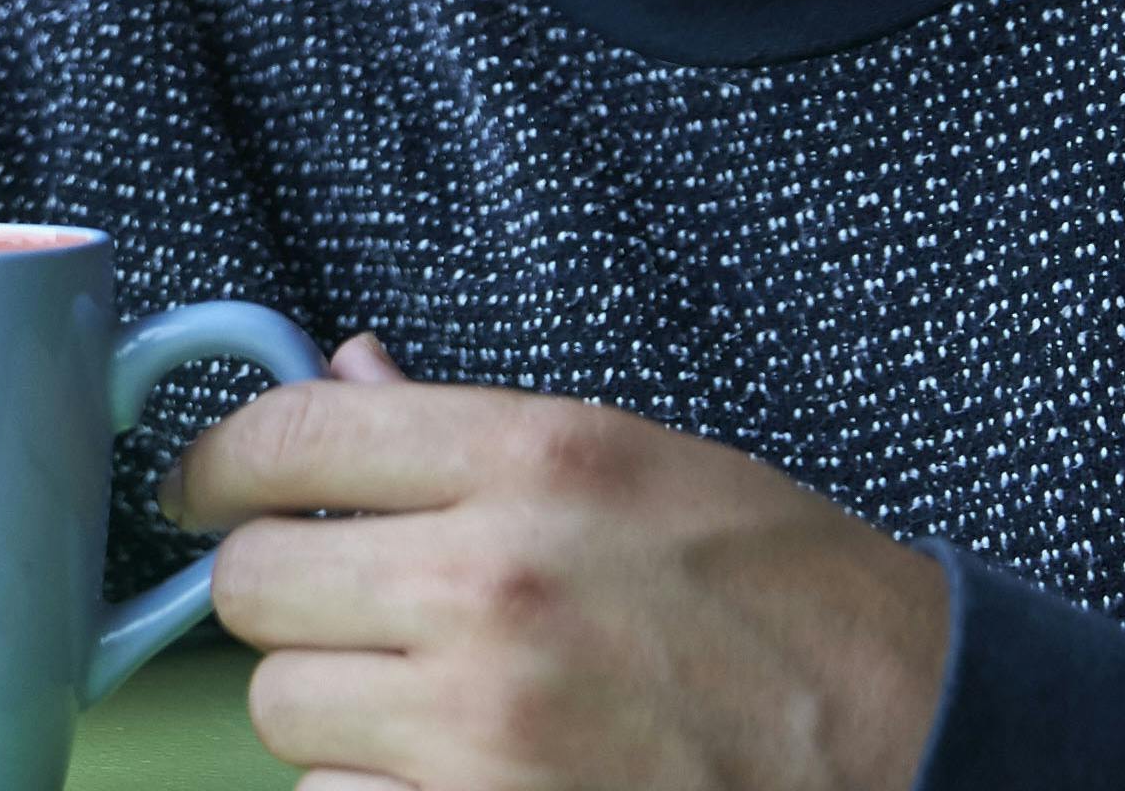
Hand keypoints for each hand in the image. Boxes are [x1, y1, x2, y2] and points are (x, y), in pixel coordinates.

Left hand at [171, 337, 950, 790]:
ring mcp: (485, 725)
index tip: (206, 490)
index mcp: (533, 460)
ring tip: (436, 703)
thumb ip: (467, 429)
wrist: (919, 750)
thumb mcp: (641, 467)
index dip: (220, 465)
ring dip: (334, 711)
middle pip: (255, 586)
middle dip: (290, 597)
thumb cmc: (787, 604)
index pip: (282, 437)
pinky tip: (458, 775)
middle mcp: (494, 584)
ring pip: (282, 712)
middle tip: (351, 606)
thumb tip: (339, 374)